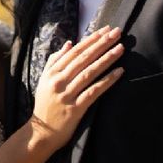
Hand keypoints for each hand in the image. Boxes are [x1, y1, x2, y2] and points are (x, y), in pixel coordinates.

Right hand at [29, 26, 123, 150]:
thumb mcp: (44, 80)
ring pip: (90, 72)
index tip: (105, 30)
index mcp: (52, 72)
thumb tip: (69, 43)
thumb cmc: (45, 105)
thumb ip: (55, 61)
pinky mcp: (75, 108)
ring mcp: (67, 94)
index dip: (91, 39)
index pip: (74, 51)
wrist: (41, 132)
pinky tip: (119, 72)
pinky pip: (94, 91)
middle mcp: (59, 81)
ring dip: (106, 59)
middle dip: (102, 44)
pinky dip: (107, 81)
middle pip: (84, 58)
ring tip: (121, 48)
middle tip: (117, 33)